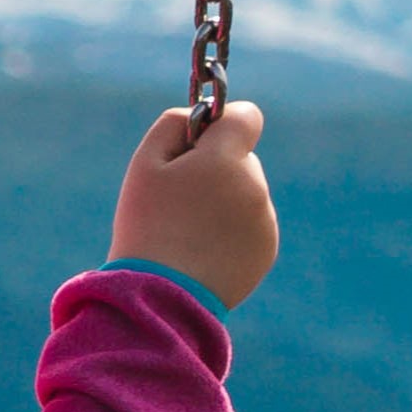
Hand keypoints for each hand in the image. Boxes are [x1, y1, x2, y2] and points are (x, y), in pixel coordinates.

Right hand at [110, 100, 274, 307]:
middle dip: (215, 168)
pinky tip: (202, 250)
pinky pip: (250, 223)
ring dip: (222, 201)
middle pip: (241, 158)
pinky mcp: (267, 249)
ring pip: (245, 192)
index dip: (222, 122)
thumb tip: (199, 115)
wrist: (163, 295)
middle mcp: (255, 186)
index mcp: (226, 160)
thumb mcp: (144, 165)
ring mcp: (264, 220)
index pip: (247, 117)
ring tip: (187, 231)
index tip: (199, 142)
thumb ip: (174, 124)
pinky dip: (230, 230)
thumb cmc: (147, 226)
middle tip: (178, 200)